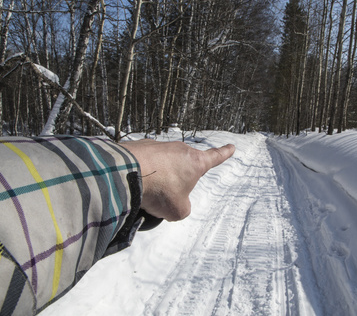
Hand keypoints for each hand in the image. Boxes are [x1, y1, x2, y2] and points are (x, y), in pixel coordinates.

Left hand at [120, 140, 234, 220]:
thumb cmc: (158, 191)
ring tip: (145, 193)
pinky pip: (143, 164)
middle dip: (176, 180)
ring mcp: (159, 146)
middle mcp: (179, 150)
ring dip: (156, 179)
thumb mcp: (178, 211)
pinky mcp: (139, 147)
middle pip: (183, 166)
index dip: (224, 153)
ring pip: (161, 167)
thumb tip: (175, 202)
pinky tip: (132, 184)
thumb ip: (182, 208)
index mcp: (195, 162)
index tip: (231, 147)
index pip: (215, 157)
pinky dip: (140, 175)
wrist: (126, 173)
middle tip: (165, 195)